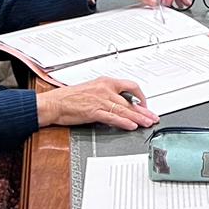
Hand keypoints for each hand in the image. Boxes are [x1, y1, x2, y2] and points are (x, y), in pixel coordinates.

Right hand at [36, 77, 157, 129]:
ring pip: (125, 109)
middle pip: (130, 101)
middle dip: (144, 110)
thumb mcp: (92, 89)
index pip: (130, 86)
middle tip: (153, 117)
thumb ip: (107, 94)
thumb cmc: (70, 97)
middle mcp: (105, 90)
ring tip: (147, 123)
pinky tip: (131, 126)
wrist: (54, 103)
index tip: (145, 104)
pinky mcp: (94, 112)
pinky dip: (124, 122)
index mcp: (106, 82)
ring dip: (138, 118)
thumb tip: (120, 103)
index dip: (141, 96)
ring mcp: (100, 100)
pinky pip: (113, 117)